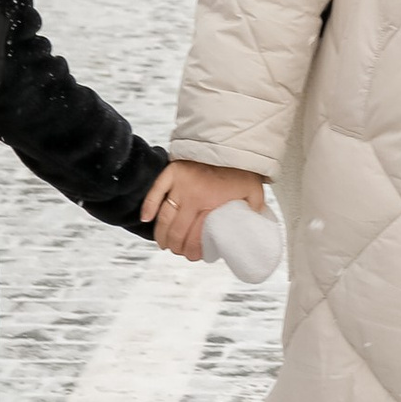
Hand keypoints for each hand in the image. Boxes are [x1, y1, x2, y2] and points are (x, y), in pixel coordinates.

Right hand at [141, 158, 268, 262]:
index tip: (194, 256)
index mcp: (211, 204)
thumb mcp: (254, 193)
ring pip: (164, 217)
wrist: (232, 144)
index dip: (192, 251)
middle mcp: (192, 195)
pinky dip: (149, 206)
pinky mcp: (172, 172)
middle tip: (179, 252)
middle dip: (176, 247)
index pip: (195, 236)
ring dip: (162, 235)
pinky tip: (146, 219)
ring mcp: (179, 184)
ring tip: (164, 244)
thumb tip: (254, 231)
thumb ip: (254, 212)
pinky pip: (156, 192)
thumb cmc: (243, 170)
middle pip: (177, 231)